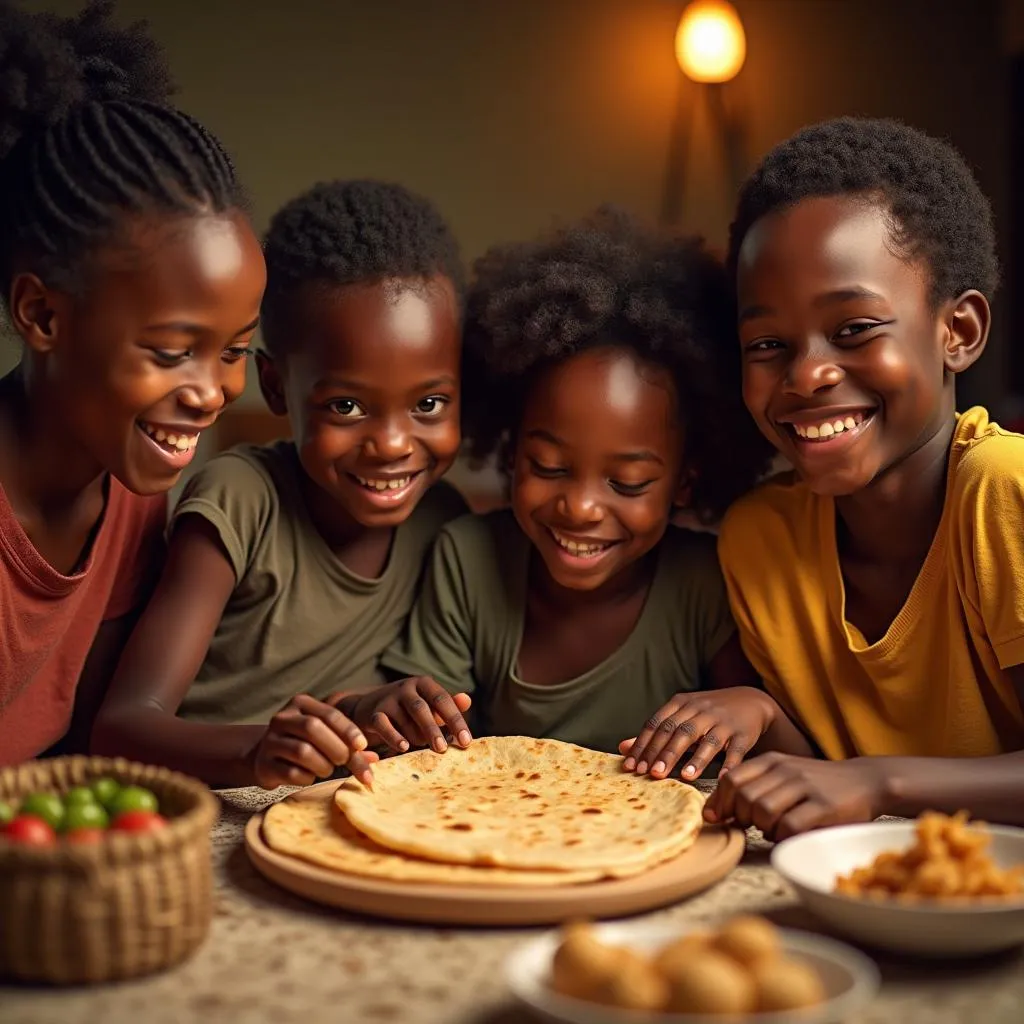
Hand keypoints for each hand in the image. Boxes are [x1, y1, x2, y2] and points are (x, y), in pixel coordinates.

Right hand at [252, 693, 378, 789]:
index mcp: (300, 704)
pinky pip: (292, 773)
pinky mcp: (263, 764)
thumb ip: (348, 744)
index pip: (329, 713)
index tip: (362, 745)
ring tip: (327, 768)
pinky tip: (309, 776)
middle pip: (313, 728)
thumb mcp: (325, 735)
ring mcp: (270, 741)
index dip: (348, 729)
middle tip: (345, 760)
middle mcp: (282, 718)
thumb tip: (374, 758)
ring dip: (324, 765)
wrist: (265, 756)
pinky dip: (308, 778)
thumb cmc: (304, 743)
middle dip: (336, 747)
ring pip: (303, 752)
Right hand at [341, 676, 472, 754]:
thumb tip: (467, 700)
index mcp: (424, 684)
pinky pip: (384, 725)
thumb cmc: (408, 708)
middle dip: (433, 729)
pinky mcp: (373, 713)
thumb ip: (448, 705)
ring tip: (422, 747)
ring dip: (416, 737)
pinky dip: (394, 737)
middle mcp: (406, 688)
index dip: (455, 720)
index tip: (466, 741)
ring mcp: (388, 699)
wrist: (369, 706)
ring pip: (405, 719)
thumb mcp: (429, 703)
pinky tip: (404, 747)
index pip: (442, 700)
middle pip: (422, 708)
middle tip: (443, 749)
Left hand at [618, 687, 779, 780]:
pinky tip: (722, 778)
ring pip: (708, 739)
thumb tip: (622, 748)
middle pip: (680, 731)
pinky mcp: (743, 733)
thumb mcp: (680, 717)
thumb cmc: (707, 714)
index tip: (632, 767)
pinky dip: (729, 764)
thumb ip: (654, 734)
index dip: (644, 745)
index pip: (657, 724)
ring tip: (685, 777)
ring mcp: (723, 721)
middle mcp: (701, 709)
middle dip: (665, 753)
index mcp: (681, 704)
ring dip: (696, 758)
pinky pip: (735, 750)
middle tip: (652, 775)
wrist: (750, 702)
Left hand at [704, 753, 886, 840]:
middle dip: (740, 816)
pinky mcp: (824, 806)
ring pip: (763, 810)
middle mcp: (786, 769)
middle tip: (750, 824)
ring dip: (761, 827)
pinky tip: (787, 834)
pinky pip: (790, 825)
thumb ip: (753, 786)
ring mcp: (805, 786)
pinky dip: (782, 835)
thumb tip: (716, 810)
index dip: (719, 801)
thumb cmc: (817, 783)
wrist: (865, 780)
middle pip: (744, 796)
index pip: (731, 779)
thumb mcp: (784, 774)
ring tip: (770, 828)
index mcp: (772, 760)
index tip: (717, 817)